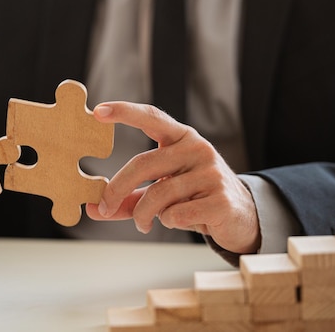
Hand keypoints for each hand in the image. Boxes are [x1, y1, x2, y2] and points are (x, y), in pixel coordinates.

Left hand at [86, 102, 260, 253]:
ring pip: (159, 194)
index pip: (152, 117)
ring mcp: (212, 173)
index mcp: (182, 138)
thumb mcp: (162, 192)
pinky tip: (178, 221)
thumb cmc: (194, 198)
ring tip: (144, 223)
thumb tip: (93, 209)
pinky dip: (169, 222)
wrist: (240, 217)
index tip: (98, 111)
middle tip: (104, 207)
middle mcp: (198, 148)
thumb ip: (129, 198)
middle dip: (117, 188)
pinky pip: (177, 214)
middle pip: (144, 163)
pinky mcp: (221, 199)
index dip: (124, 112)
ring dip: (143, 214)